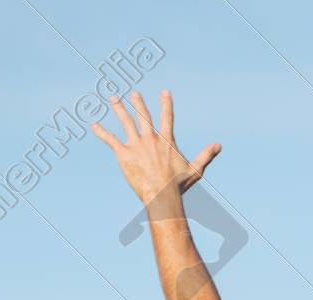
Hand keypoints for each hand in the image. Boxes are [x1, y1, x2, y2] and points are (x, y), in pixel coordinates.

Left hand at [92, 90, 219, 204]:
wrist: (161, 194)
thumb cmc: (178, 185)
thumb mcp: (196, 170)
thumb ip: (206, 155)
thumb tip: (218, 145)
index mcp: (166, 141)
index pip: (167, 118)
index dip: (166, 104)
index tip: (164, 92)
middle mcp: (150, 139)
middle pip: (143, 116)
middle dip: (139, 103)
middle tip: (134, 93)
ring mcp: (136, 145)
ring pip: (126, 122)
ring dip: (119, 109)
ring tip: (114, 98)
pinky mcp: (124, 154)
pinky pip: (110, 139)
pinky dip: (101, 132)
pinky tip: (93, 125)